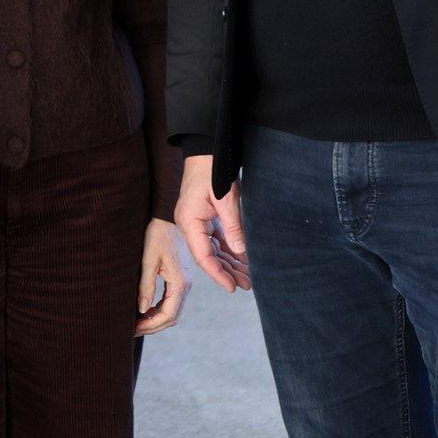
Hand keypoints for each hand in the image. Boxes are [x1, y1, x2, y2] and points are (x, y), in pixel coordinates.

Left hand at [136, 219, 190, 333]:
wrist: (166, 217)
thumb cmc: (156, 234)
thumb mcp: (148, 259)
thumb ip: (146, 285)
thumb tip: (142, 310)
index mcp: (180, 282)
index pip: (168, 314)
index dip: (151, 325)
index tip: (134, 328)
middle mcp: (186, 285)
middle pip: (172, 317)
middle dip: (153, 326)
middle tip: (133, 330)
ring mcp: (184, 282)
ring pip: (173, 311)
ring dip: (156, 320)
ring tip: (137, 323)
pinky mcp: (179, 279)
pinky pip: (171, 301)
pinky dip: (159, 310)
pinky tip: (145, 310)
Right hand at [175, 154, 250, 292]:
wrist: (206, 149)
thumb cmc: (213, 170)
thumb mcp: (226, 199)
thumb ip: (233, 226)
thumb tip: (242, 252)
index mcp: (189, 222)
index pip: (203, 256)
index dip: (218, 274)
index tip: (232, 287)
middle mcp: (191, 225)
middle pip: (209, 256)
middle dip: (227, 271)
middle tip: (247, 285)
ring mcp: (198, 221)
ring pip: (214, 249)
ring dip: (230, 262)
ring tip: (248, 277)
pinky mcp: (206, 217)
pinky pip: (217, 239)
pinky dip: (230, 249)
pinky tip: (243, 259)